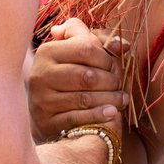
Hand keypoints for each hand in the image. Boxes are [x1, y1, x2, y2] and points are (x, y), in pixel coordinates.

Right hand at [29, 17, 127, 141]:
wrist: (45, 110)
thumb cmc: (68, 74)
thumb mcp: (78, 51)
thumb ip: (100, 41)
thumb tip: (123, 44)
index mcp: (47, 52)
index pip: (85, 49)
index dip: (105, 58)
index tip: (112, 66)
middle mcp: (41, 74)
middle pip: (86, 76)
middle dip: (110, 81)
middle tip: (118, 85)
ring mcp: (42, 100)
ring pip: (84, 99)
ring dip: (110, 99)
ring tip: (122, 99)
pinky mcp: (46, 122)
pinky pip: (77, 118)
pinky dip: (98, 115)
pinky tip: (111, 113)